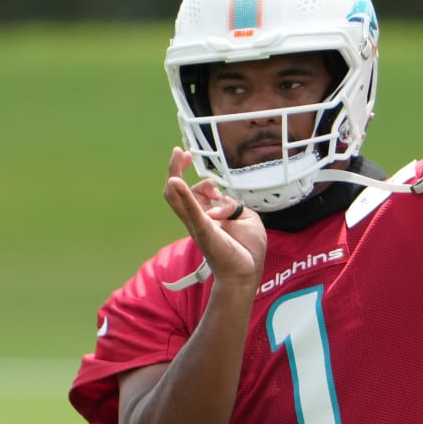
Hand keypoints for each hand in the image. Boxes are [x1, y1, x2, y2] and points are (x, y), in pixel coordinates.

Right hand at [163, 148, 265, 286]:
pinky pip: (190, 211)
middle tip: (181, 151)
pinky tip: (175, 182)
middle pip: (175, 191)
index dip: (187, 173)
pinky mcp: (203, 230)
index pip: (190, 191)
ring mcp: (197, 224)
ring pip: (177, 198)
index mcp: (205, 215)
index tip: (186, 155)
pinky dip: (183, 195)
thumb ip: (233, 205)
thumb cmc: (247, 249)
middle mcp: (196, 218)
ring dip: (180, 177)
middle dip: (175, 168)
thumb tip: (221, 201)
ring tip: (193, 169)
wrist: (247, 271)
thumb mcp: (246, 218)